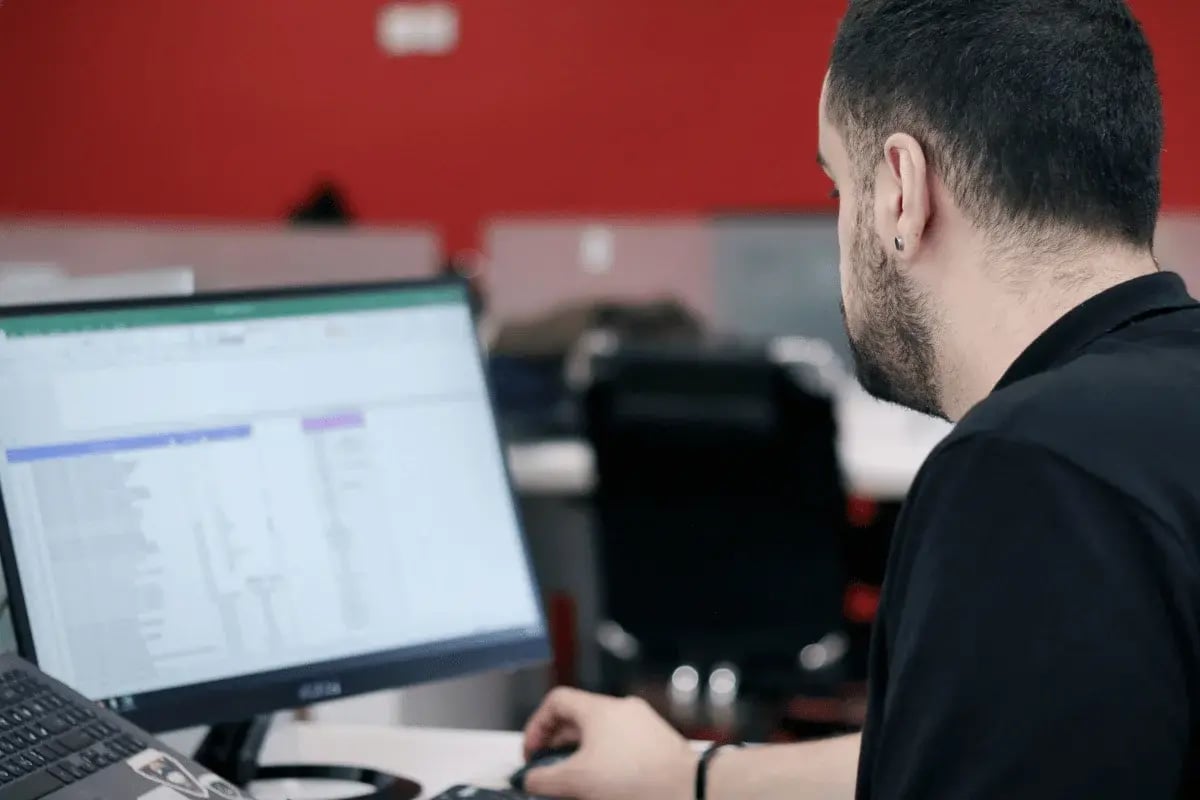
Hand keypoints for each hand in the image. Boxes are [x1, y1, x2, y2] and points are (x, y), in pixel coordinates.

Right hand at [521, 687, 696, 799]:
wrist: (689, 790)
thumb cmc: (638, 780)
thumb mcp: (576, 781)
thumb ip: (544, 779)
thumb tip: (530, 779)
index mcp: (600, 709)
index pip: (556, 701)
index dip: (537, 726)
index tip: (533, 753)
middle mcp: (622, 709)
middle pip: (578, 717)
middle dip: (558, 744)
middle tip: (550, 770)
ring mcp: (643, 724)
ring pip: (601, 733)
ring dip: (582, 754)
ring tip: (577, 781)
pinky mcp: (658, 742)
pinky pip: (623, 744)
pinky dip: (607, 759)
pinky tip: (606, 784)